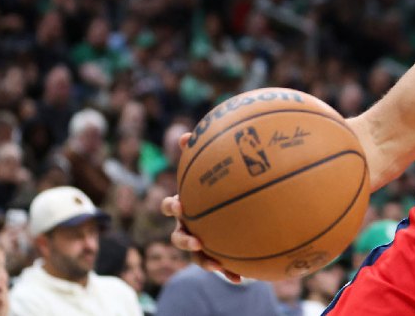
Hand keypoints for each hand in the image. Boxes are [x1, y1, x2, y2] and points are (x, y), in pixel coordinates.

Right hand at [161, 133, 242, 283]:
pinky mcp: (217, 256)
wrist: (237, 211)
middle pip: (178, 235)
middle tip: (196, 238)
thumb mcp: (216, 168)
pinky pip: (222, 266)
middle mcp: (190, 226)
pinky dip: (229, 273)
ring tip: (216, 265)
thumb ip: (202, 152)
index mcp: (188, 205)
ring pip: (196, 256)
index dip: (172, 205)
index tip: (181, 204)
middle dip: (184, 238)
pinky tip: (242, 279)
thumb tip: (186, 135)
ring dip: (204, 261)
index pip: (171, 205)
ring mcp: (202, 243)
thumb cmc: (221, 184)